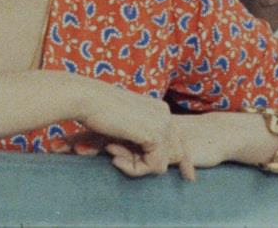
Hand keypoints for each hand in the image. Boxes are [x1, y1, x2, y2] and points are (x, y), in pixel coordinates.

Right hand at [71, 79, 195, 179]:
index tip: (190, 178)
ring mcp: (161, 123)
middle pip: (177, 154)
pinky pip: (154, 166)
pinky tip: (115, 157)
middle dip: (153, 166)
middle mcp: (164, 114)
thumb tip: (154, 164)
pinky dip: (134, 169)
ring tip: (113, 154)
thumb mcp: (123, 128)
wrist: (87, 98)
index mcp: (159, 109)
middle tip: (119, 159)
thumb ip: (138, 142)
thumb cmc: (97, 112)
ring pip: (162, 164)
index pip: (178, 140)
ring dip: (138, 167)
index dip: (184, 161)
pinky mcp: (154, 134)